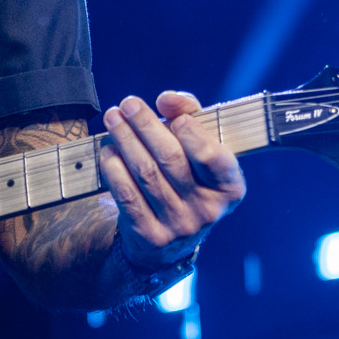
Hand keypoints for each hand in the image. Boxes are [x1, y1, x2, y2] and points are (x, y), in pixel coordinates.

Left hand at [98, 91, 246, 268]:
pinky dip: (114, 168)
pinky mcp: (151, 235)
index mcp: (230, 187)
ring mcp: (179, 226)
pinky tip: (109, 149)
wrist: (173, 239)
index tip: (165, 107)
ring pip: (146, 174)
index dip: (189, 129)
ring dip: (125, 140)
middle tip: (128, 104)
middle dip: (145, 125)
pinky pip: (127, 195)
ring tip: (113, 118)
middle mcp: (208, 210)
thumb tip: (167, 99)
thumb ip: (189, 115)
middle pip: (171, 159)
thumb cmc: (188, 177)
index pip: (212, 155)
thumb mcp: (199, 149)